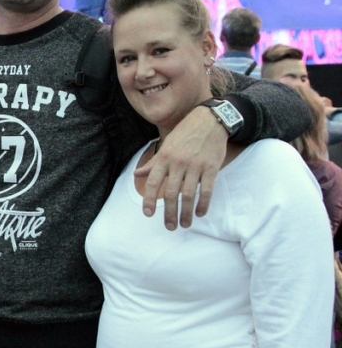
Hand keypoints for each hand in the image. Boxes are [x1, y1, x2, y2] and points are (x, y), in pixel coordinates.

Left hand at [135, 105, 227, 229]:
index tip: (147, 214)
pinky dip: (203, 204)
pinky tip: (200, 213)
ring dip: (186, 213)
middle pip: (170, 194)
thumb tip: (137, 174)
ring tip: (185, 224)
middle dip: (169, 213)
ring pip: (188, 195)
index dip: (148, 200)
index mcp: (164, 158)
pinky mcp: (211, 168)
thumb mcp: (166, 145)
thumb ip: (153, 163)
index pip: (152, 183)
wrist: (210, 120)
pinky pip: (206, 190)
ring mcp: (195, 166)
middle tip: (169, 226)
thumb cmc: (185, 134)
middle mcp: (177, 163)